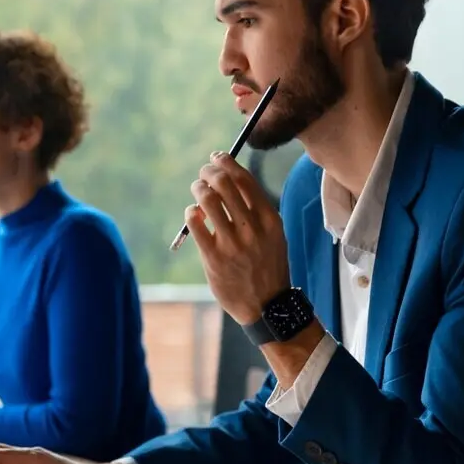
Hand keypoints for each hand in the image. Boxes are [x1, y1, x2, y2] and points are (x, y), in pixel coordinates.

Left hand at [187, 152, 290, 323]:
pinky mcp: (214, 257)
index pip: (245, 179)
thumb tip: (228, 181)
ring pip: (208, 199)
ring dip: (198, 188)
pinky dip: (191, 212)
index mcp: (269, 219)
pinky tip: (194, 215)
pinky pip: (195, 222)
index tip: (217, 158)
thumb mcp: (273, 235)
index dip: (227, 162)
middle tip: (204, 173)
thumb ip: (255, 211)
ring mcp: (232, 243)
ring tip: (197, 190)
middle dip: (209, 171)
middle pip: (224, 184)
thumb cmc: (267, 266)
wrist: (266, 305)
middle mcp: (252, 229)